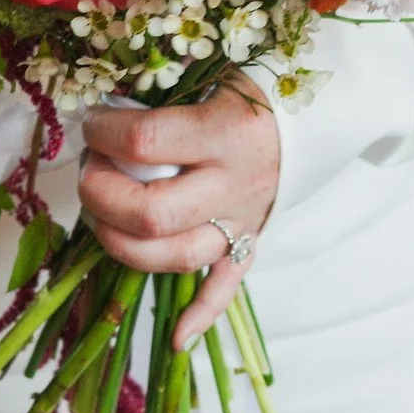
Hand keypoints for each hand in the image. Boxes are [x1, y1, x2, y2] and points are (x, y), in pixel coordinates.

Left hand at [79, 75, 279, 349]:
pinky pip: (226, 288)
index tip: (92, 123)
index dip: (102, 134)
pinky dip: (200, 317)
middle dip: (101, 195)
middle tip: (90, 170)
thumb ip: (161, 92)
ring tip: (102, 217)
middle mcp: (234, 183)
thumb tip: (99, 109)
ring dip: (123, 245)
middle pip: (153, 212)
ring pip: (178, 257)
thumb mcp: (210, 74)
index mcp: (225, 132)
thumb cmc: (254, 86)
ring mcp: (244, 220)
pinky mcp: (252, 243)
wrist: (322, 110)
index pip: (145, 142)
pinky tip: (174, 338)